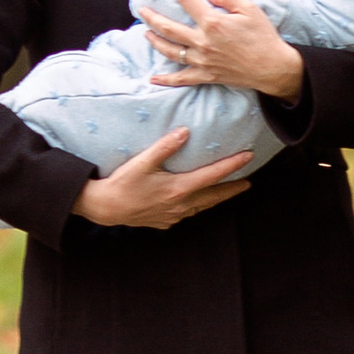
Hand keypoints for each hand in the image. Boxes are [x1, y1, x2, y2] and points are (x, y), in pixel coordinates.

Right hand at [74, 126, 256, 229]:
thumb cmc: (122, 183)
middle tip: (248, 183)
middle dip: (232, 188)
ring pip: (203, 206)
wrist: (106, 208)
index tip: (248, 158)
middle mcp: (181, 204)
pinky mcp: (165, 221)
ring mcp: (173, 215)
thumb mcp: (142, 162)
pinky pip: (188, 213)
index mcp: (179, 188)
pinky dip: (198, 206)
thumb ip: (165, 146)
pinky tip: (197, 202)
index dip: (232, 166)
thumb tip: (185, 131)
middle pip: (214, 196)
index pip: (212, 175)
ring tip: (227, 192)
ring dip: (217, 198)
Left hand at [142, 0, 303, 103]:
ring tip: (146, 33)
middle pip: (169, 28)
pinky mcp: (206, 76)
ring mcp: (202, 61)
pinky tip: (153, 78)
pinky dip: (166, 79)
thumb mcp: (250, 8)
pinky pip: (181, 79)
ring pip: (170, 51)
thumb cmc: (263, 36)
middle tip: (142, 9)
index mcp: (212, 23)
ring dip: (155, 41)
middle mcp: (202, 42)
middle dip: (152, 17)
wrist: (273, 68)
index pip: (187, 1)